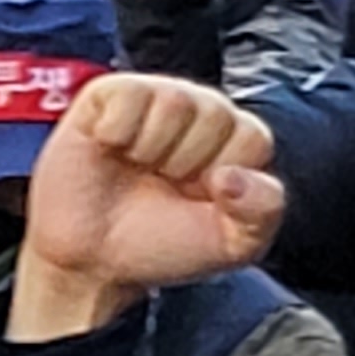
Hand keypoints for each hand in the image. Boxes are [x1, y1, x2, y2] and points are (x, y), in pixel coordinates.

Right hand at [9, 74, 282, 336]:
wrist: (92, 261)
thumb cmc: (163, 242)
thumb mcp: (233, 243)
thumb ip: (263, 209)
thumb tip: (232, 175)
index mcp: (238, 138)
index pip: (252, 139)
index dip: (223, 180)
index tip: (197, 199)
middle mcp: (201, 110)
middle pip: (215, 115)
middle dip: (185, 164)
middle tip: (160, 184)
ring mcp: (155, 99)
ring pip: (174, 101)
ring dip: (151, 149)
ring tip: (136, 167)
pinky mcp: (107, 97)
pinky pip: (126, 94)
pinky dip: (115, 130)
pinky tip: (110, 148)